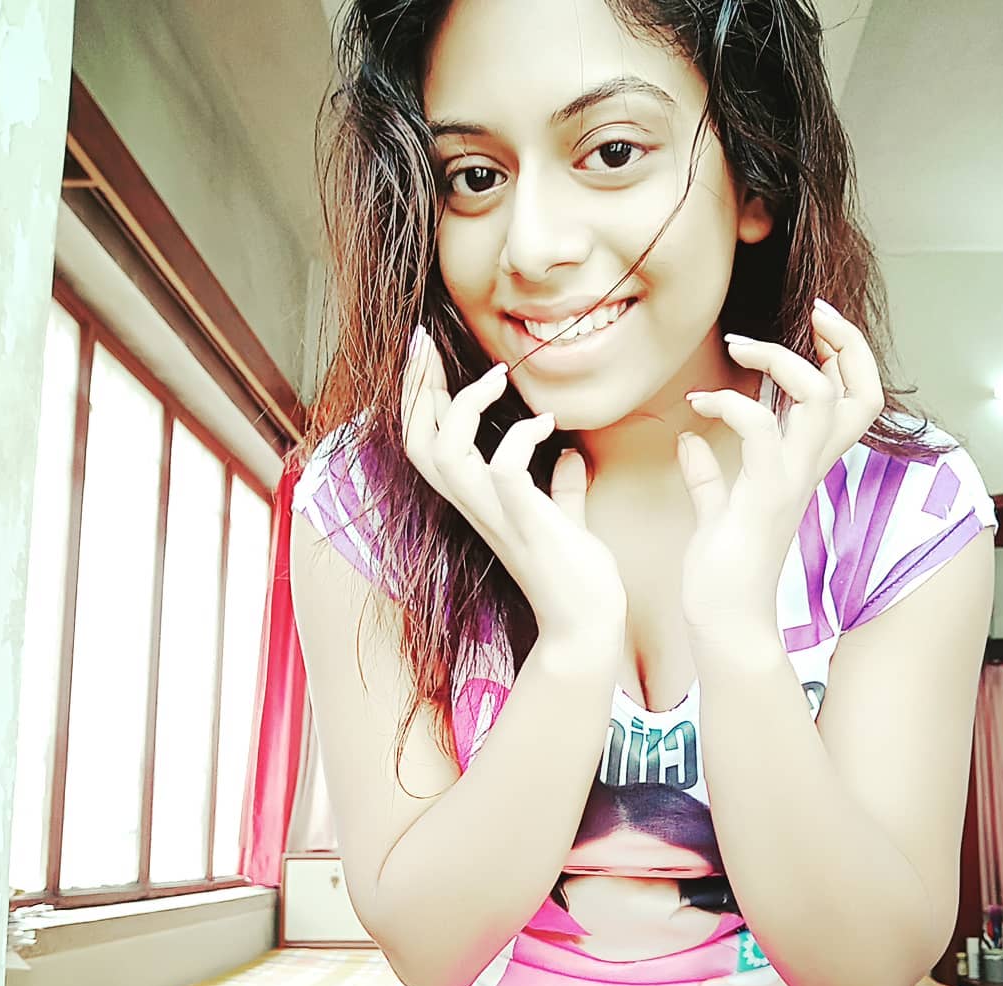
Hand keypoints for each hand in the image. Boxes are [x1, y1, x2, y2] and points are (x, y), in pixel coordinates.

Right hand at [401, 327, 626, 637]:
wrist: (587, 626)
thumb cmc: (575, 578)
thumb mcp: (563, 521)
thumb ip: (560, 490)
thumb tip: (568, 456)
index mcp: (477, 501)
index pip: (425, 442)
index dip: (416, 397)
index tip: (425, 353)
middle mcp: (475, 506)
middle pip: (416, 441)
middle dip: (416, 386)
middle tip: (425, 341)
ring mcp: (497, 516)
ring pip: (442, 453)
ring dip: (463, 406)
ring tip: (498, 377)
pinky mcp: (525, 524)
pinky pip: (502, 470)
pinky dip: (518, 438)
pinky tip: (546, 425)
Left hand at [676, 299, 884, 637]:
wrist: (724, 622)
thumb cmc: (721, 575)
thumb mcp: (715, 514)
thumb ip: (709, 479)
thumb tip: (690, 443)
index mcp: (801, 469)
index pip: (851, 401)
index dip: (847, 358)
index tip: (814, 326)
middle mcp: (808, 471)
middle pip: (862, 394)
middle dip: (845, 343)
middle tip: (810, 314)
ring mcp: (790, 483)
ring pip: (821, 401)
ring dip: (782, 361)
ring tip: (740, 346)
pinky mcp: (764, 497)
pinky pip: (760, 430)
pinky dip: (730, 404)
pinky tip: (699, 404)